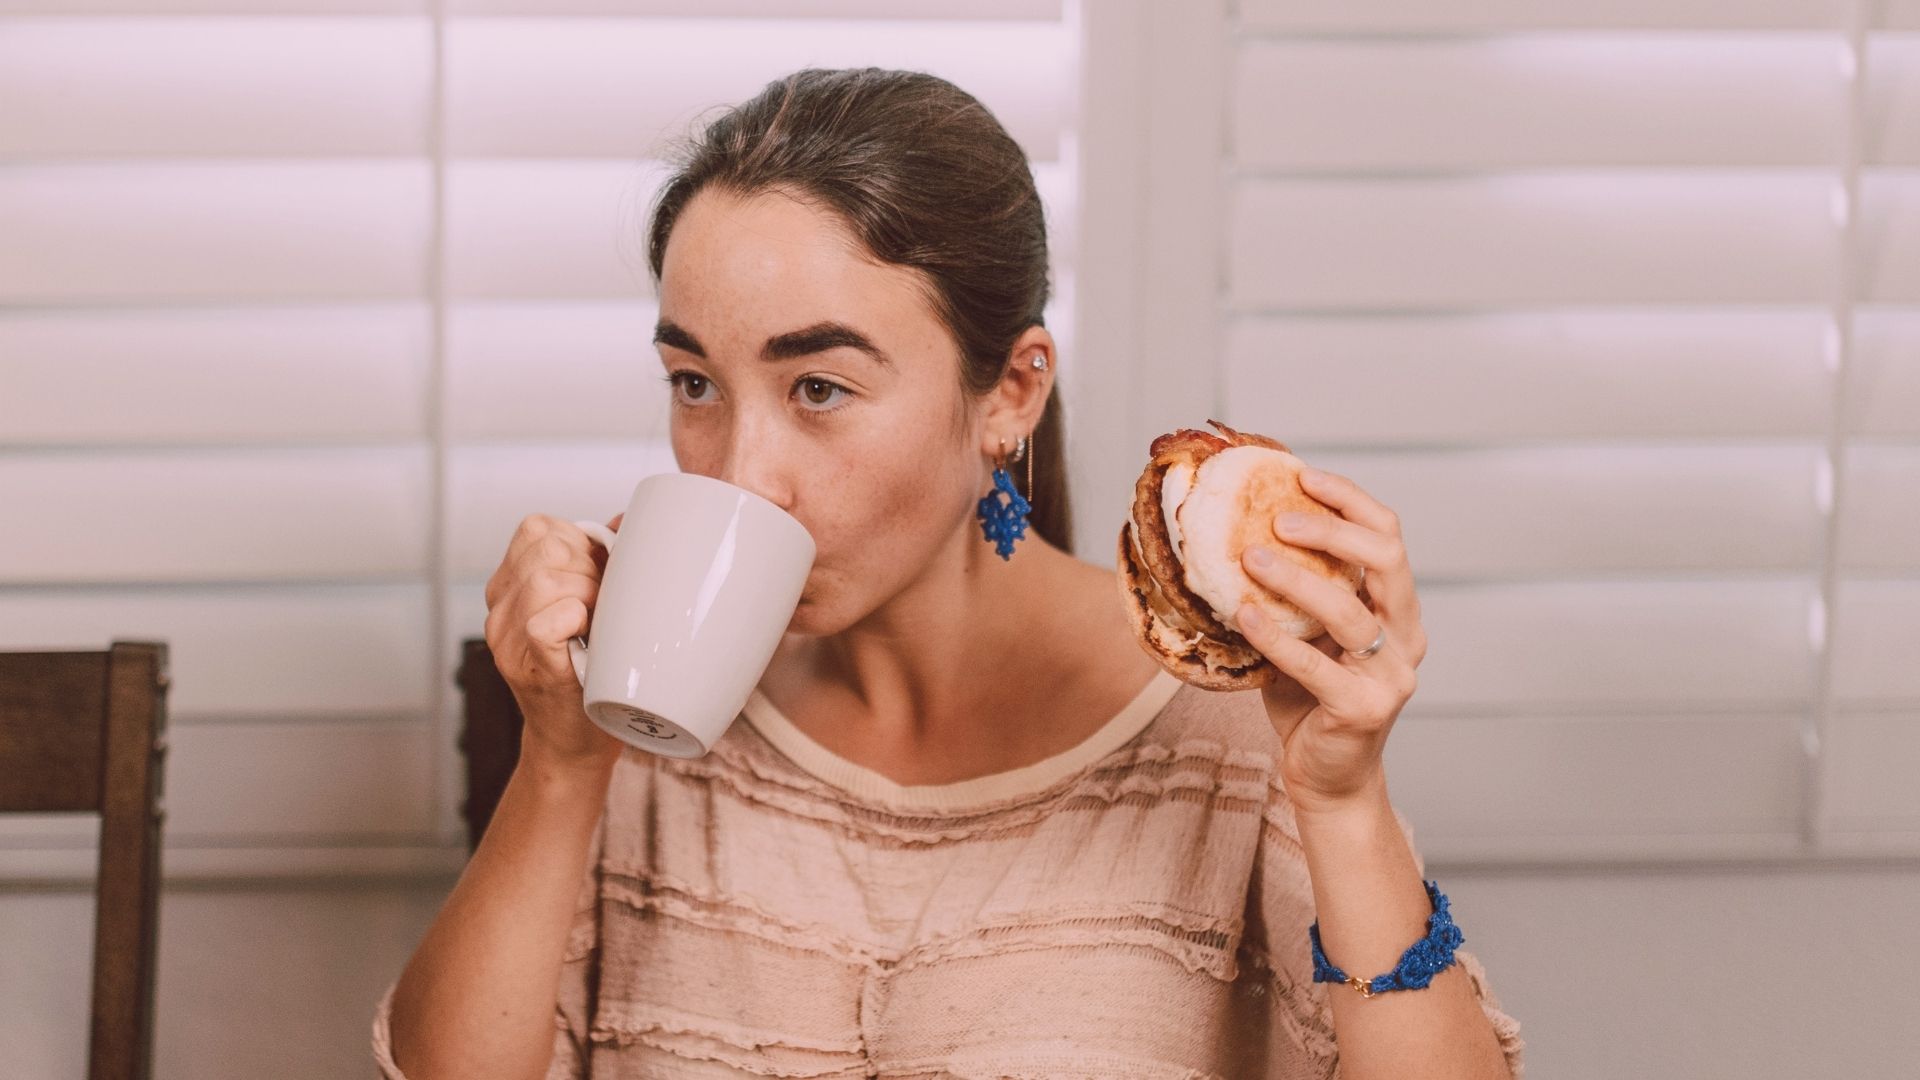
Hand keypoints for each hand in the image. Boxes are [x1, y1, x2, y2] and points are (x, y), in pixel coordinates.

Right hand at [483, 511, 627, 772]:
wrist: (575, 741)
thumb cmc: (592, 670)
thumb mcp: (592, 606)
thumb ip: (600, 562)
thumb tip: (631, 520)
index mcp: (511, 584)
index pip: (537, 528)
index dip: (579, 542)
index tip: (598, 574)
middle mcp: (499, 607)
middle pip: (545, 549)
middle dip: (588, 567)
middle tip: (602, 604)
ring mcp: (506, 638)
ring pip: (544, 580)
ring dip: (586, 594)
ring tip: (596, 623)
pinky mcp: (525, 666)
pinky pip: (544, 623)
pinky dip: (573, 621)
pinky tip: (586, 636)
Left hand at [1232, 469, 1427, 816]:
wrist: (1328, 776)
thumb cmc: (1312, 697)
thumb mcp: (1310, 632)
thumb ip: (1300, 590)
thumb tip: (1243, 526)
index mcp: (1400, 608)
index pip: (1389, 535)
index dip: (1350, 500)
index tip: (1302, 477)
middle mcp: (1407, 635)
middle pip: (1386, 560)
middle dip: (1332, 530)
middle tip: (1278, 519)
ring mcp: (1391, 674)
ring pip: (1350, 611)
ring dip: (1297, 579)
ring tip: (1250, 559)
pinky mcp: (1363, 709)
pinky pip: (1314, 664)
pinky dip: (1276, 636)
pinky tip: (1242, 613)